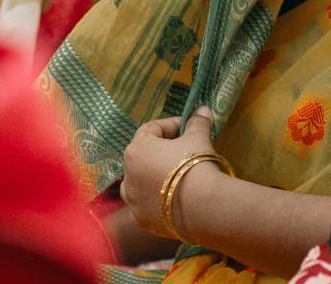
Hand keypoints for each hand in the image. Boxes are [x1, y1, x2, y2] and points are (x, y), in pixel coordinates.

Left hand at [122, 109, 219, 240]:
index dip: (170, 125)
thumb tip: (203, 110)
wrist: (202, 206)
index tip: (187, 128)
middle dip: (161, 151)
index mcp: (137, 150)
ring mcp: (132, 201)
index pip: (150, 129)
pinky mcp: (141, 220)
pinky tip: (174, 198)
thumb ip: (197, 122)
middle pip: (142, 156)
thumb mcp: (198, 138)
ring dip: (153, 176)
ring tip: (175, 177)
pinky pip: (146, 205)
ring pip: (139, 182)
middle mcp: (128, 175)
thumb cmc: (195, 164)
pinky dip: (156, 199)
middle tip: (183, 151)